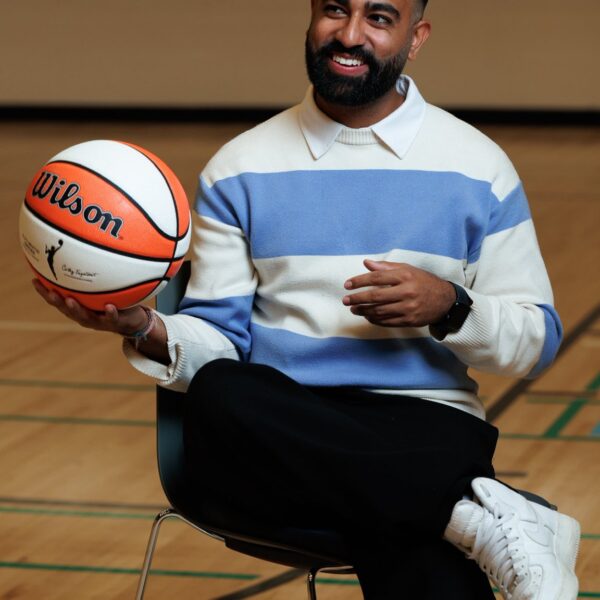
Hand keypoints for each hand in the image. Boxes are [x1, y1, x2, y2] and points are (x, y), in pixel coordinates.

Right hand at [32, 278, 148, 335]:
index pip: (58, 299)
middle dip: (56, 301)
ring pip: (85, 317)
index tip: (34, 280)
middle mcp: (85, 315)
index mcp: (78, 307)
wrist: (134, 320)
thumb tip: (83, 248)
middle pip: (66, 309)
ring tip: (70, 300)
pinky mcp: (115, 323)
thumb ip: (92, 274)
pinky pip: (112, 318)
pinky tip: (109, 306)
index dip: (44, 292)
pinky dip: (110, 313)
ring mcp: (99, 321)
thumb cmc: (115, 300)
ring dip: (76, 309)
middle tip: (49, 292)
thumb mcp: (102, 286)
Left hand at [342, 260, 455, 327]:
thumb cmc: (423, 282)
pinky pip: (387, 322)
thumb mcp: (408, 269)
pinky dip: (375, 319)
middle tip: (346, 300)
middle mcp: (407, 292)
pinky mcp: (409, 320)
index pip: (377, 278)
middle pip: (376, 296)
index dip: (359, 281)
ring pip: (380, 311)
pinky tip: (368, 316)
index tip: (347, 285)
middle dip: (357, 299)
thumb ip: (386, 267)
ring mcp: (408, 308)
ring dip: (363, 311)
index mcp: (405, 276)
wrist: (445, 301)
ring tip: (354, 309)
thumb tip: (366, 263)